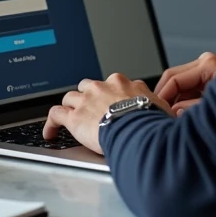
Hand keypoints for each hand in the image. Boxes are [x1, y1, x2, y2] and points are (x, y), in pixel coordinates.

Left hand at [43, 73, 169, 154]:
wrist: (137, 130)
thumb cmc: (151, 122)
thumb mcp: (161, 107)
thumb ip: (156, 104)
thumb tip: (164, 110)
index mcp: (124, 83)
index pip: (113, 84)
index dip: (111, 95)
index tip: (111, 104)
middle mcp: (103, 87)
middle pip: (89, 86)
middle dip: (87, 96)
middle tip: (89, 109)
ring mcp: (86, 100)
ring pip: (71, 97)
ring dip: (70, 107)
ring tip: (69, 118)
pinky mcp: (74, 117)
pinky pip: (55, 114)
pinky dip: (51, 123)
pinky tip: (50, 132)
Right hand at [154, 52, 215, 115]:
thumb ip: (191, 110)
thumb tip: (173, 114)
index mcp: (208, 64)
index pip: (172, 78)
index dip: (161, 97)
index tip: (155, 113)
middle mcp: (208, 62)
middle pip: (174, 79)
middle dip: (166, 99)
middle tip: (159, 118)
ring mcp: (213, 68)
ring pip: (182, 84)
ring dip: (176, 101)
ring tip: (173, 121)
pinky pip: (193, 87)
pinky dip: (186, 101)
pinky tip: (186, 117)